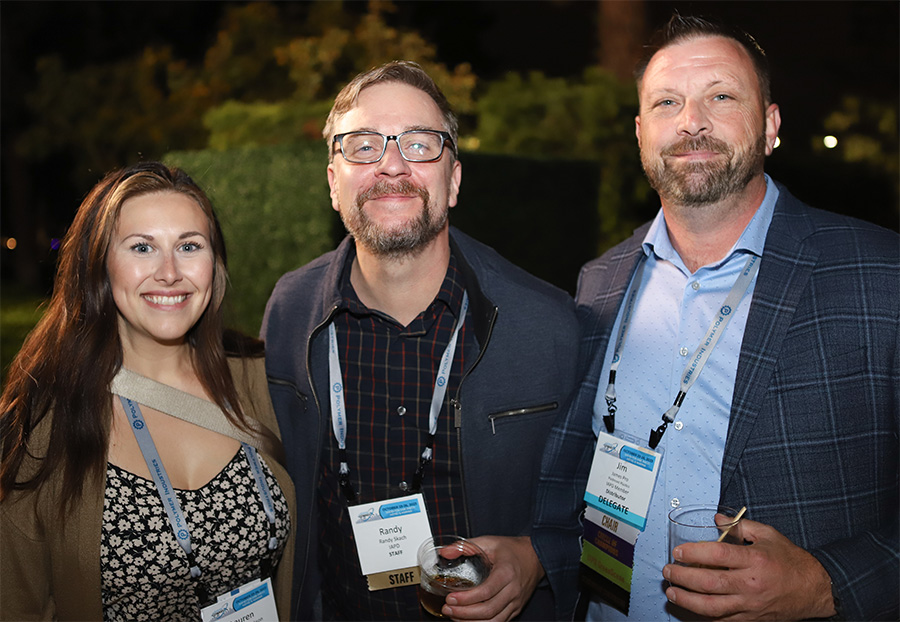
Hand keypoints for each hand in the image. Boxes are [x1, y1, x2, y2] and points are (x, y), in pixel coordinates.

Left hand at [441, 535, 544, 621]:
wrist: (536, 557)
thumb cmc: (513, 550)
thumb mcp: (490, 542)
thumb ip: (466, 546)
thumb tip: (445, 552)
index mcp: (506, 573)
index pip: (486, 592)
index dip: (466, 598)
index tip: (450, 598)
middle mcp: (513, 590)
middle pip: (488, 610)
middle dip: (464, 613)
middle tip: (448, 608)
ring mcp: (515, 603)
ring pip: (493, 621)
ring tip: (454, 616)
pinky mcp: (515, 610)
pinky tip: (467, 620)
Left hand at [662, 518, 835, 619]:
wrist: (815, 589)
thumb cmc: (792, 562)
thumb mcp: (769, 535)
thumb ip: (740, 526)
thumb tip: (717, 520)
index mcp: (755, 560)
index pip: (717, 555)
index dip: (694, 553)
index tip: (678, 552)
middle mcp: (751, 584)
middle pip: (709, 582)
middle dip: (683, 577)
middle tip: (669, 571)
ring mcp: (750, 605)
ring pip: (712, 607)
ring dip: (687, 600)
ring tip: (672, 591)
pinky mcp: (750, 619)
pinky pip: (722, 620)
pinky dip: (704, 615)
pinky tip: (691, 607)